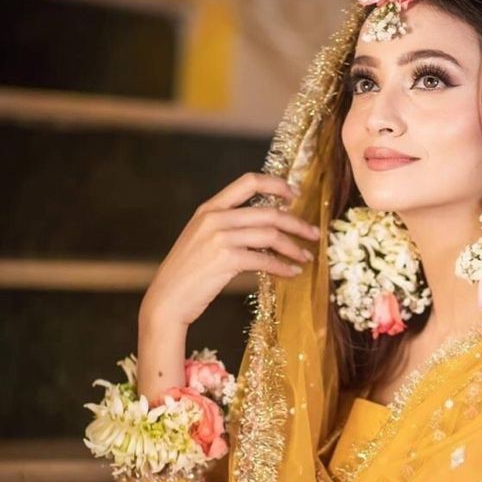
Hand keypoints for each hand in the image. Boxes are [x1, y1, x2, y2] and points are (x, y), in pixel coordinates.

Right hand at [141, 172, 320, 330]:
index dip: (277, 185)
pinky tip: (291, 273)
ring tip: (305, 257)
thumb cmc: (188, 273)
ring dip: (293, 247)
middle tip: (314, 233)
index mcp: (210, 207)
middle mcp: (215, 217)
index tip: (295, 195)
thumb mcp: (203, 238)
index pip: (249, 181)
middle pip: (269, 212)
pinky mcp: (225, 260)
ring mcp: (219, 237)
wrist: (167, 299)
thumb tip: (268, 228)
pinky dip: (282, 267)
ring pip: (271, 235)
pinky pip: (264, 260)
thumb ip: (229, 226)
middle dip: (297, 223)